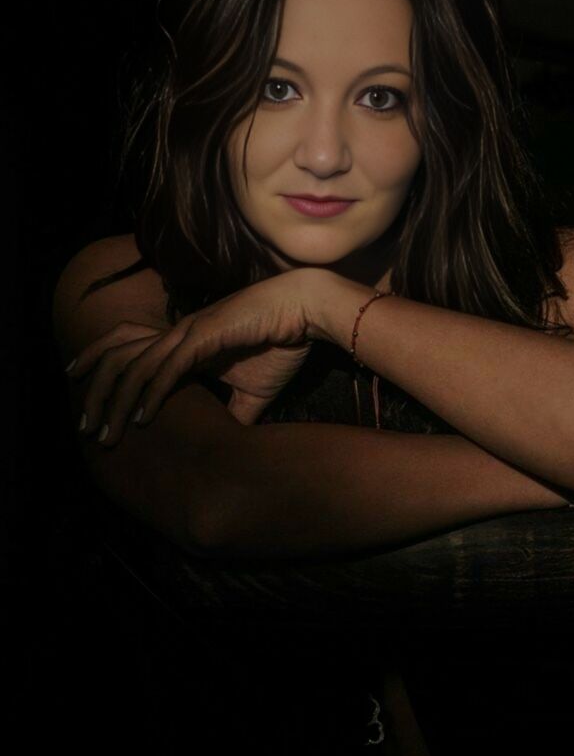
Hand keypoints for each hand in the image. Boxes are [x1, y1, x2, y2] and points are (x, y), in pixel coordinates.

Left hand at [67, 270, 319, 444]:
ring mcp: (188, 332)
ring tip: (106, 430)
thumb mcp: (255, 391)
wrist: (305, 310)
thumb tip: (232, 445)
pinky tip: (141, 417)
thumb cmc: (280, 342)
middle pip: (118, 357)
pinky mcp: (206, 333)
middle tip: (84, 426)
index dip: (104, 381)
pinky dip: (153, 391)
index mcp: (182, 344)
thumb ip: (237, 415)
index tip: (92, 412)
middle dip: (96, 391)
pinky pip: (170, 366)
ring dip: (118, 399)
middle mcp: (176, 335)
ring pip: (137, 365)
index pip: (129, 357)